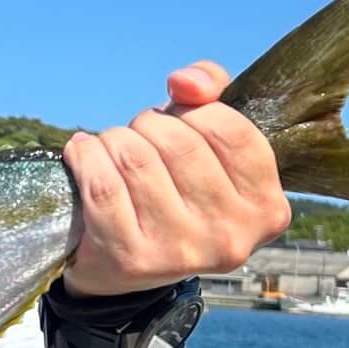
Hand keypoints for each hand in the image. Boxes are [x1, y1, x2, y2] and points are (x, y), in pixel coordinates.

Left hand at [60, 62, 291, 296]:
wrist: (127, 265)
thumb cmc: (176, 190)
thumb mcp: (210, 143)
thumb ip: (211, 92)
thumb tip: (184, 82)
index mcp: (266, 208)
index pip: (229, 129)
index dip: (193, 110)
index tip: (176, 117)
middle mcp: (231, 236)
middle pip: (178, 142)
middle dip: (149, 124)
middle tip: (139, 136)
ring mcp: (181, 252)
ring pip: (136, 159)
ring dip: (114, 139)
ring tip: (112, 148)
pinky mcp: (132, 259)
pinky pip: (102, 186)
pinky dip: (86, 157)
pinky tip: (82, 154)